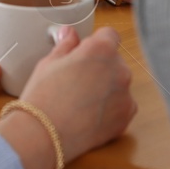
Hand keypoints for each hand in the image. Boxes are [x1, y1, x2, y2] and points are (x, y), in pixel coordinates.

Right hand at [0, 26, 133, 168]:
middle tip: (77, 80)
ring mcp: (126, 94)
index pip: (109, 35)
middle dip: (100, 67)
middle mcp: (120, 69)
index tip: (86, 52)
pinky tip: (89, 114)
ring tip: (81, 100)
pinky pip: (122, 106)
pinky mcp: (126, 117)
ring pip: (118, 84)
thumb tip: (70, 34)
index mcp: (101, 49)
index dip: (96, 42)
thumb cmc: (43, 96)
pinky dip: (110, 108)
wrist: (44, 134)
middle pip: (114, 61)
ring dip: (106, 87)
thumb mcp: (49, 63)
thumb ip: (66, 45)